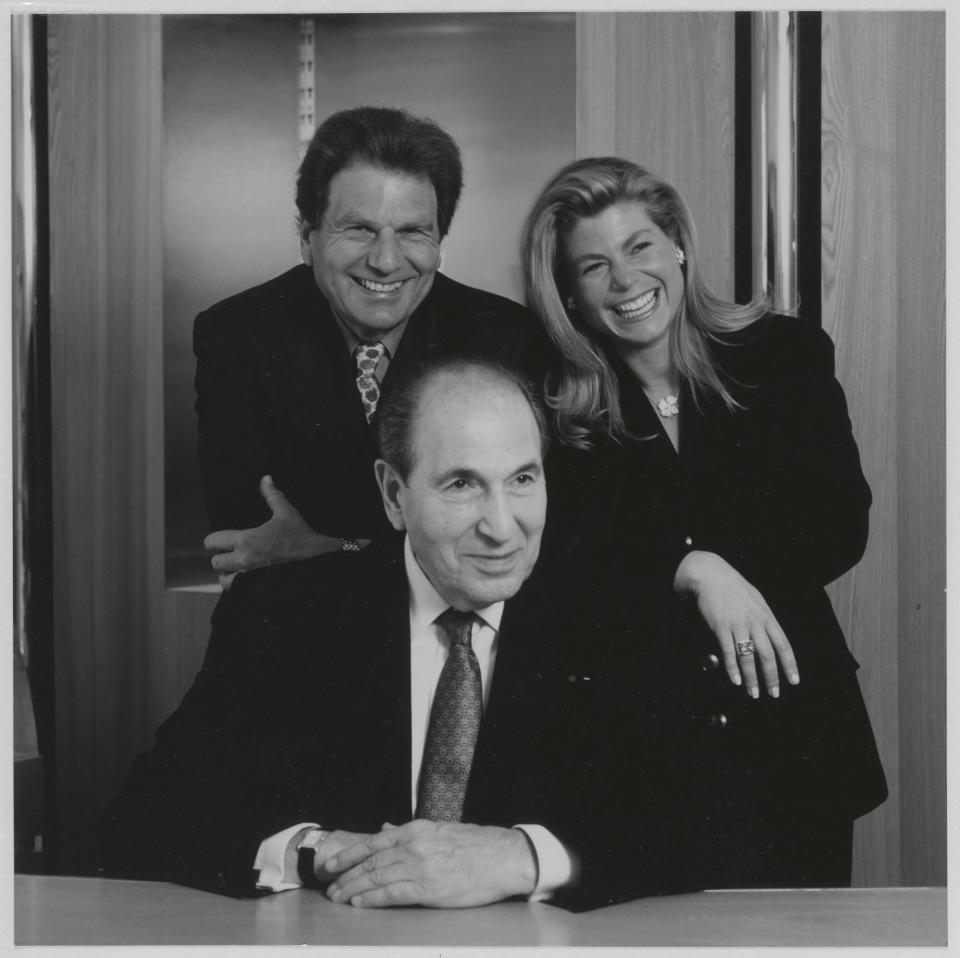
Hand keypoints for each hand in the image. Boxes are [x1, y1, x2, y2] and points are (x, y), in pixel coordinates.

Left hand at [203, 475, 369, 586]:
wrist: (318, 560)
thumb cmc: (301, 537)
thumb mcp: (287, 513)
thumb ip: (272, 496)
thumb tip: (266, 478)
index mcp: (247, 539)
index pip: (213, 541)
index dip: (214, 541)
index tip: (220, 541)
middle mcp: (245, 559)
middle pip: (216, 562)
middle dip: (223, 558)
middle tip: (234, 554)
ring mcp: (250, 577)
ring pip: (224, 579)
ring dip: (229, 574)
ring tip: (239, 568)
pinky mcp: (256, 589)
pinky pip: (237, 591)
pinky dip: (239, 587)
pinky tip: (248, 579)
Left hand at [323, 820, 536, 907]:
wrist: (502, 857)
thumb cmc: (476, 845)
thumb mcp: (440, 830)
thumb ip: (410, 832)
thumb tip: (386, 828)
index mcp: (416, 829)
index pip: (373, 841)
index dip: (349, 853)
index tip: (332, 862)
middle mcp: (414, 846)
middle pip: (370, 861)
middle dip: (346, 874)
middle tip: (330, 886)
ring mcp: (420, 867)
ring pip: (377, 877)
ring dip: (353, 888)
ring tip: (339, 896)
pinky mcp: (429, 889)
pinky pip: (392, 894)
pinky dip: (372, 898)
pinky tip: (359, 902)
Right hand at [674, 551, 799, 697]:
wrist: (711, 575)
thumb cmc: (734, 588)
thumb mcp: (757, 601)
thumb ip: (764, 620)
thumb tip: (771, 638)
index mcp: (767, 617)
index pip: (783, 645)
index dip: (790, 665)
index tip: (794, 681)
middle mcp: (755, 622)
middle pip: (768, 655)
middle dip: (772, 677)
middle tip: (774, 694)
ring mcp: (738, 625)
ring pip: (748, 657)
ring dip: (751, 678)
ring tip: (753, 693)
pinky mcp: (720, 626)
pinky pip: (728, 652)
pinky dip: (732, 668)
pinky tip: (735, 680)